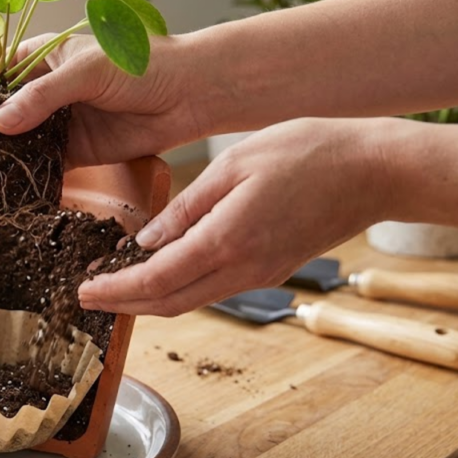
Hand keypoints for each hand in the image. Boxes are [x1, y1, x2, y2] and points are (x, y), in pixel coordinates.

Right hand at [0, 33, 205, 167]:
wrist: (188, 95)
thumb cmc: (142, 66)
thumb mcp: (87, 71)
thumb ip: (42, 96)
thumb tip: (0, 122)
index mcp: (40, 59)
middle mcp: (43, 91)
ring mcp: (57, 123)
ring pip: (10, 144)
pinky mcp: (75, 152)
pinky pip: (38, 167)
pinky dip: (17, 180)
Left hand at [78, 118, 391, 316]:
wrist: (375, 172)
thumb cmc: (308, 153)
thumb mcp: (234, 164)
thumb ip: (187, 207)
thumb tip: (146, 241)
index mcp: (227, 240)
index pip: (155, 280)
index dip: (114, 292)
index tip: (82, 293)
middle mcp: (242, 269)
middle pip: (168, 304)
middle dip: (123, 305)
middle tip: (87, 298)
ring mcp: (259, 275)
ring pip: (190, 302)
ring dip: (148, 301)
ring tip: (114, 287)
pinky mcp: (270, 271)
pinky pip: (212, 290)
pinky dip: (178, 289)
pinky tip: (160, 272)